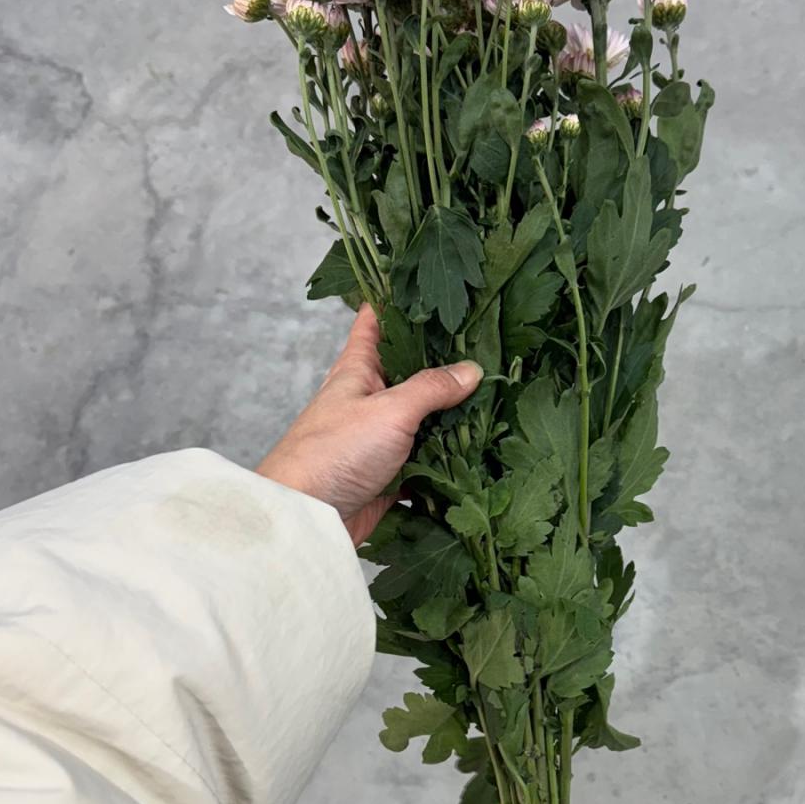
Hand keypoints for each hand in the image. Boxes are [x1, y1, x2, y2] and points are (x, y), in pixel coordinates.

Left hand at [256, 305, 481, 545]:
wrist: (308, 518)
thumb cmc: (334, 452)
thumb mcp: (389, 410)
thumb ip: (431, 388)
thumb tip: (471, 370)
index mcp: (357, 370)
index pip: (374, 323)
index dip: (396, 301)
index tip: (427, 285)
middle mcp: (368, 400)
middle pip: (408, 372)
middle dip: (443, 362)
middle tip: (486, 346)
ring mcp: (378, 440)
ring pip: (422, 420)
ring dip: (451, 417)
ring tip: (496, 400)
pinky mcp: (388, 476)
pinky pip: (424, 464)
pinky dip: (446, 462)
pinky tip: (476, 457)